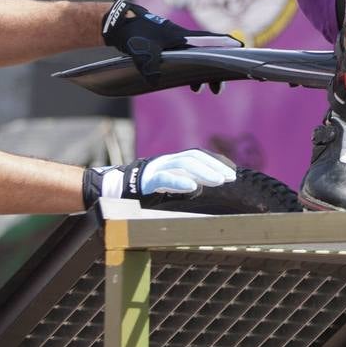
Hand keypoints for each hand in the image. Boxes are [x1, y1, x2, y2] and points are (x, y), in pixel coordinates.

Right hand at [83, 149, 236, 206]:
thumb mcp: (167, 185)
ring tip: (218, 181)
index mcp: (172, 162)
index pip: (198, 156)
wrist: (114, 190)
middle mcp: (166, 161)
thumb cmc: (143, 191)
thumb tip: (200, 189)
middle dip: (214, 166)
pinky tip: (193, 186)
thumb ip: (182, 184)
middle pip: (194, 157)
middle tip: (230, 178)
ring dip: (203, 172)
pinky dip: (180, 181)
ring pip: (183, 164)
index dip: (215, 162)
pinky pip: (165, 178)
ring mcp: (157, 168)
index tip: (231, 172)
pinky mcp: (148, 179)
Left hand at [101, 0, 240, 79]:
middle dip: (215, 70)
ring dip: (202, 73)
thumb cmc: (135, 34)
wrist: (121, 25)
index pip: (210, 40)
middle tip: (218, 88)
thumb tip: (154, 80)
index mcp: (183, 37)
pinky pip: (187, 62)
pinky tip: (191, 84)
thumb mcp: (142, 50)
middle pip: (206, 54)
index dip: (225, 44)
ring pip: (197, 60)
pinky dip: (192, 72)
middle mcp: (183, 40)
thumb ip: (149, 64)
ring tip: (203, 89)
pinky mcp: (168, 49)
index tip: (240, 47)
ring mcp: (176, 45)